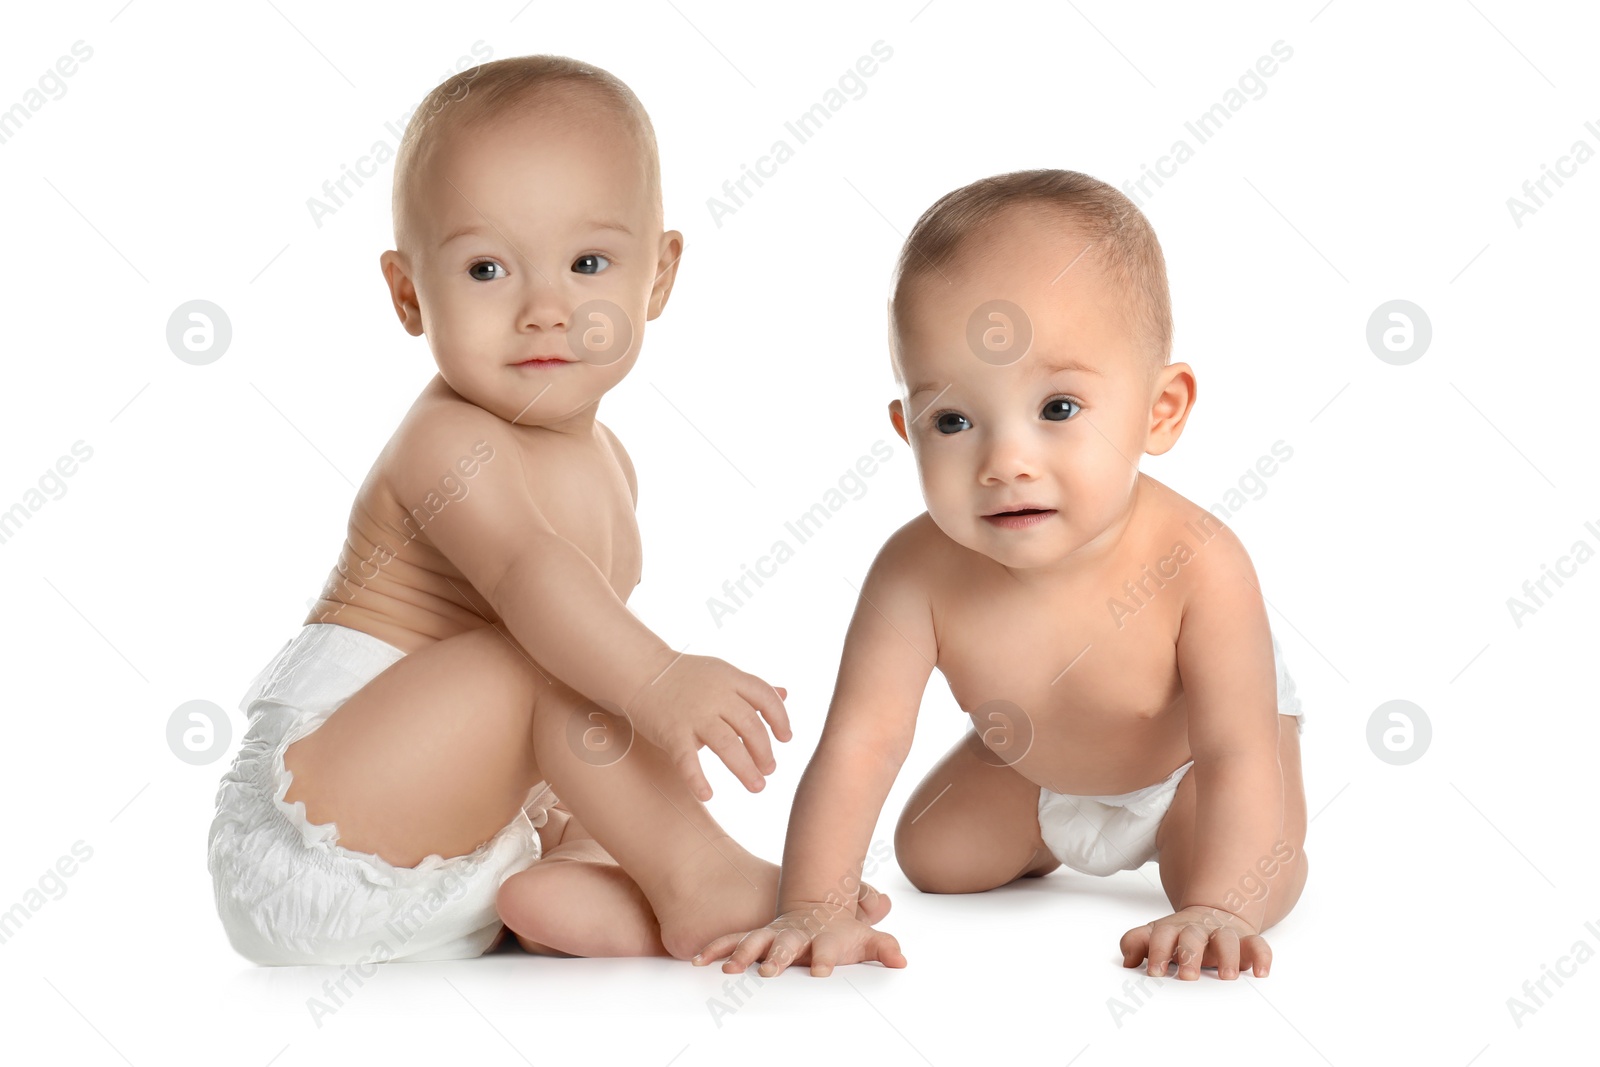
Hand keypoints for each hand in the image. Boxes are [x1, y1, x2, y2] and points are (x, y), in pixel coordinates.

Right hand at [625, 652, 790, 799]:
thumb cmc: (685, 677)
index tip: (786, 739)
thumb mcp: (722, 674)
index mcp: (730, 678)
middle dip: (764, 751)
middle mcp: (715, 695)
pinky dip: (697, 779)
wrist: (640, 670)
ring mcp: (693, 713)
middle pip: (751, 725)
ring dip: (745, 769)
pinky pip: (687, 759)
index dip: (780, 718)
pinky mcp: (672, 731)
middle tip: (769, 770)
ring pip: (728, 744)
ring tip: (757, 786)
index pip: (765, 697)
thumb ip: (752, 687)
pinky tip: (707, 795)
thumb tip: (785, 694)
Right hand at [692, 903, 905, 977]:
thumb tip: (901, 960)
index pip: (826, 949)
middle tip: (771, 970)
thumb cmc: (840, 931)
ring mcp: (771, 934)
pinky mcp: (753, 938)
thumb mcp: (864, 938)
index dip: (825, 959)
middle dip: (777, 956)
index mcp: (821, 937)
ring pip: (753, 942)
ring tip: (729, 968)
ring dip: (741, 954)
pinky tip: (698, 961)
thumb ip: (882, 947)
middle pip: (785, 945)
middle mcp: (793, 934)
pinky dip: (715, 950)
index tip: (821, 972)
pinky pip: (730, 942)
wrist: (815, 904)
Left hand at [1120, 905, 1270, 979]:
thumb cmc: (1181, 934)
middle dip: (1190, 954)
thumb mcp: (1157, 936)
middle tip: (1188, 977)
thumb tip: (1127, 960)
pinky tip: (1260, 972)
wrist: (1214, 913)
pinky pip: (1257, 944)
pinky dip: (1261, 956)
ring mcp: (1223, 933)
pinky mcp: (1246, 940)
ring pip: (1226, 938)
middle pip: (1193, 935)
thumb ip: (1137, 942)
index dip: (1158, 951)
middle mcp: (1198, 928)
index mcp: (1173, 928)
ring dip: (1227, 955)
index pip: (1162, 935)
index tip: (1155, 972)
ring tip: (1226, 976)